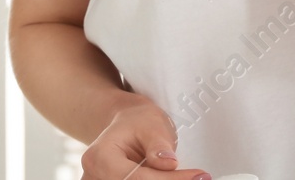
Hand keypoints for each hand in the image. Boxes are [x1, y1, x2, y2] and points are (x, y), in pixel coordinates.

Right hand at [79, 97, 211, 179]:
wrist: (126, 125)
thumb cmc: (137, 121)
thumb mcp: (151, 123)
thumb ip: (158, 144)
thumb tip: (169, 162)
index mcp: (99, 157)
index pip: (138, 179)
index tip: (199, 176)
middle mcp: (94, 177)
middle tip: (198, 178)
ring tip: (188, 176)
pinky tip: (172, 178)